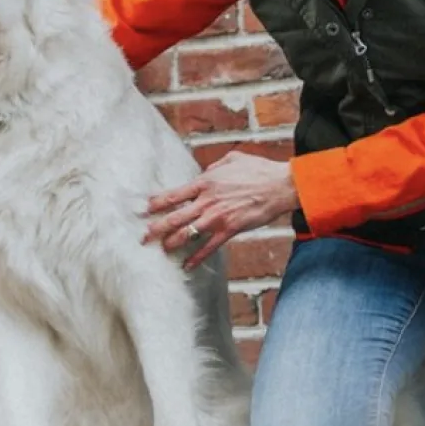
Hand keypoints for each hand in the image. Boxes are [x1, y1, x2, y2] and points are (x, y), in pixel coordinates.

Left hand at [143, 150, 298, 268]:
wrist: (280, 186)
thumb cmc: (258, 170)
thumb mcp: (232, 159)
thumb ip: (214, 167)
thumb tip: (204, 173)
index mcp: (205, 182)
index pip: (174, 194)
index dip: (156, 203)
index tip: (145, 209)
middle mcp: (207, 201)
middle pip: (174, 217)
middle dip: (157, 228)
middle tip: (144, 236)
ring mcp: (217, 217)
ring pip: (187, 233)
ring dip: (172, 243)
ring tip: (163, 249)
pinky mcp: (230, 230)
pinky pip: (209, 247)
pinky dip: (197, 258)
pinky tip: (187, 265)